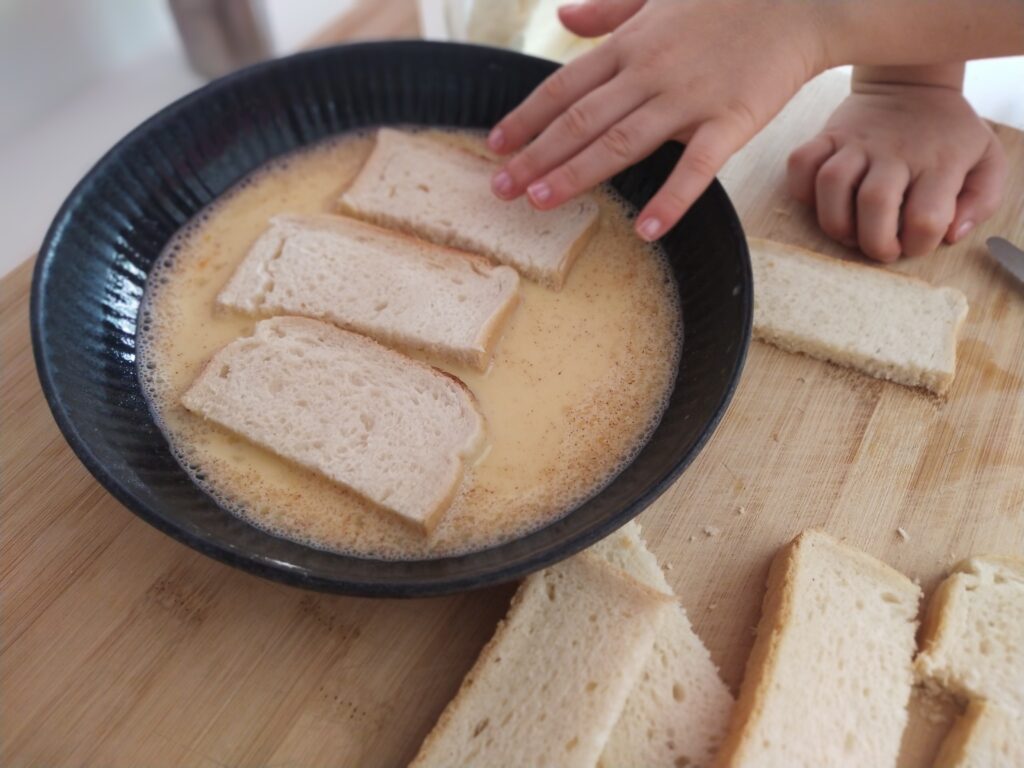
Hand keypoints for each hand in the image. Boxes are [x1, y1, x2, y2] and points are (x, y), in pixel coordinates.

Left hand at [487, 0, 826, 240]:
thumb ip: (609, 10)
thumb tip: (561, 17)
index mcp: (632, 44)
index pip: (564, 86)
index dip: (526, 118)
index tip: (494, 145)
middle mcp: (651, 72)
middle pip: (581, 120)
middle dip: (536, 156)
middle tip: (500, 189)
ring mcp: (690, 98)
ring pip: (622, 142)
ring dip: (578, 174)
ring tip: (541, 202)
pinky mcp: (731, 121)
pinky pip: (697, 166)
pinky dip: (672, 199)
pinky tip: (648, 231)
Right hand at [787, 77, 1006, 260]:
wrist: (912, 79)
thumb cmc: (948, 132)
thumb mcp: (986, 160)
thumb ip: (982, 200)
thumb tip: (950, 234)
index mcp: (940, 162)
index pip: (926, 217)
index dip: (917, 244)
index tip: (914, 243)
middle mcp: (897, 151)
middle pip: (875, 202)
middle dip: (873, 242)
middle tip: (879, 247)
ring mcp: (858, 141)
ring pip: (831, 184)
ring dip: (834, 222)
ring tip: (848, 231)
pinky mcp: (828, 134)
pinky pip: (801, 162)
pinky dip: (802, 190)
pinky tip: (820, 202)